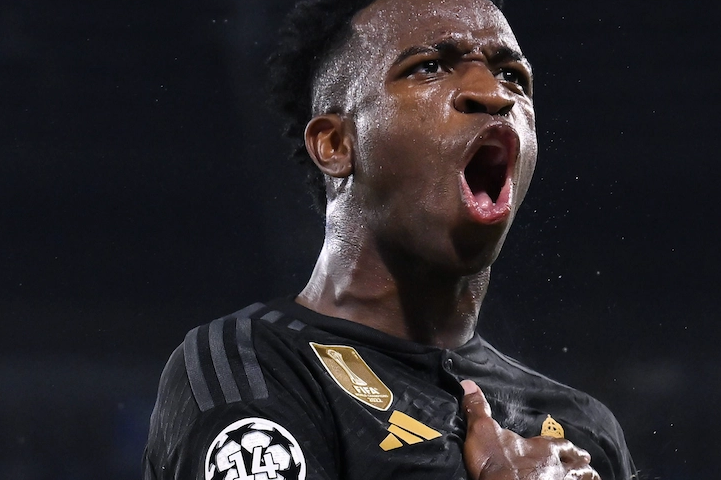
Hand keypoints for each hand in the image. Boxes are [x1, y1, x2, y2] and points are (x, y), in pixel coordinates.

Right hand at [461, 380, 600, 479]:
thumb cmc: (496, 463)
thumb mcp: (482, 430)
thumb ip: (478, 408)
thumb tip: (468, 384)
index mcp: (543, 448)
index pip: (562, 444)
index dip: (569, 447)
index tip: (576, 449)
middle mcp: (557, 466)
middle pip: (576, 464)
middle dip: (582, 464)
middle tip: (589, 464)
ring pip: (581, 479)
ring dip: (587, 478)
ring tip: (593, 478)